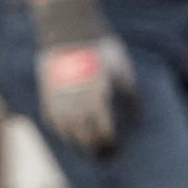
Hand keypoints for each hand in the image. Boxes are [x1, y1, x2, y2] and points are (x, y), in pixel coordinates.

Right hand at [31, 0, 136, 158]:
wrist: (69, 32)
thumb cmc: (102, 50)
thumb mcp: (123, 71)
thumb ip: (131, 97)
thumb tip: (138, 118)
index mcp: (99, 100)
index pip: (105, 133)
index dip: (113, 144)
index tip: (118, 148)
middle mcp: (77, 105)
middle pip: (86, 138)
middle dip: (97, 149)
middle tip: (106, 155)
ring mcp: (60, 101)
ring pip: (68, 134)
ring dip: (78, 144)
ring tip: (87, 149)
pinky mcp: (48, 96)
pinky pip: (53, 122)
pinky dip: (62, 131)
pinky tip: (69, 134)